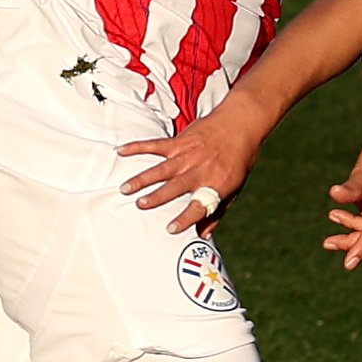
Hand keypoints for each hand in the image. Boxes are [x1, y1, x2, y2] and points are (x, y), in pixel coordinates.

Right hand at [117, 99, 270, 232]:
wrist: (241, 125)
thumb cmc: (238, 161)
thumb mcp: (234, 189)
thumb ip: (217, 212)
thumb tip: (204, 236)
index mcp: (216, 185)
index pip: (199, 206)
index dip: (186, 218)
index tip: (170, 229)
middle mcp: (200, 170)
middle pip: (176, 186)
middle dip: (158, 197)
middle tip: (140, 206)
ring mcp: (188, 155)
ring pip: (162, 168)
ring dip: (142, 178)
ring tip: (125, 189)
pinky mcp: (180, 141)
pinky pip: (155, 145)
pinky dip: (137, 147)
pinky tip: (120, 151)